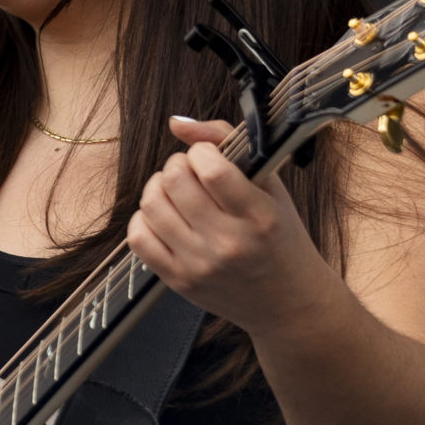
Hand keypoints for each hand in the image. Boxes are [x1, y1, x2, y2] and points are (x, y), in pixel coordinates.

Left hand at [126, 117, 333, 332]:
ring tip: (176, 191)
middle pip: (174, 182)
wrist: (286, 301)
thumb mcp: (270, 186)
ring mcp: (200, 265)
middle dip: (177, 165)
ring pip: (151, 206)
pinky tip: (164, 215)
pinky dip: (145, 217)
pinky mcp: (178, 281)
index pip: (211, 169)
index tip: (208, 157)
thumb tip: (176, 123)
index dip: (201, 152)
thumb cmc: (279, 236)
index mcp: (259, 216)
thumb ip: (227, 142)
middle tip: (190, 171)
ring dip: (158, 187)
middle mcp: (229, 243)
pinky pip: (139, 238)